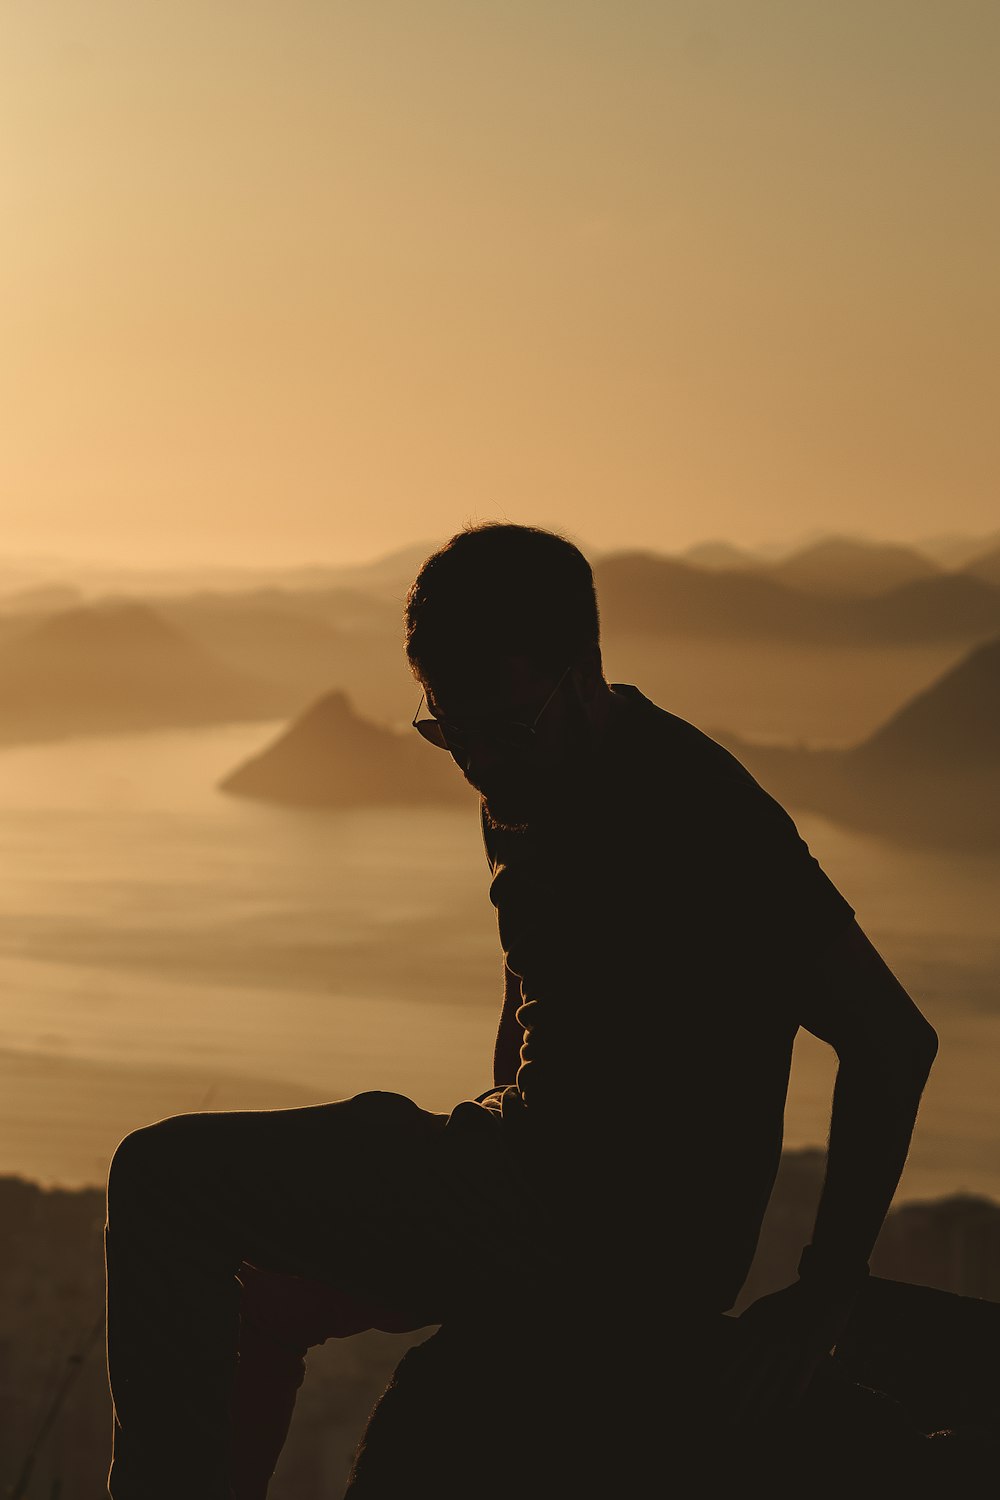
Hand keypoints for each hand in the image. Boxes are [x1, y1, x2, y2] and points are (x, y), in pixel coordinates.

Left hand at [714, 1280, 859, 1427]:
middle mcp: (769, 1337)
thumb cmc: (792, 1301)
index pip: (734, 1355)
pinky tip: (783, 1415)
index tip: (713, 1394)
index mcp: (756, 1324)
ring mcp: (789, 1346)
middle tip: (728, 1420)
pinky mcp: (810, 1353)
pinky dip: (789, 1400)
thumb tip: (729, 1343)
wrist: (824, 1288)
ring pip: (771, 1383)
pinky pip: (797, 1382)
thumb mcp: (763, 1308)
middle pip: (750, 1374)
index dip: (724, 1377)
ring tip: (752, 1422)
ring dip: (761, 1406)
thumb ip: (748, 1326)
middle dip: (738, 1399)